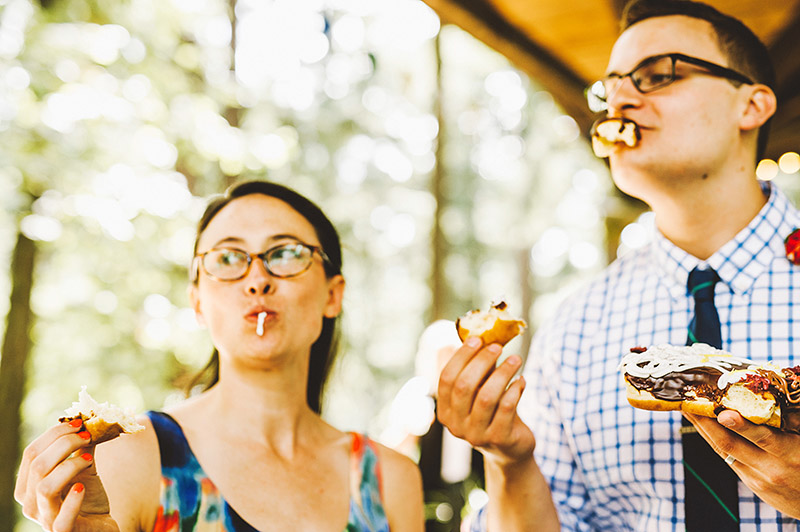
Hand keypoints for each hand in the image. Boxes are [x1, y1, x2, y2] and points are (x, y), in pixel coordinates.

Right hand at [15, 420, 120, 531]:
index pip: (31, 453)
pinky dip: (72, 501)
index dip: (54, 434)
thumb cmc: (88, 499)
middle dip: (64, 444)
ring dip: (70, 466)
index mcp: (29, 486)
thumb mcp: (85, 469)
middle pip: (38, 466)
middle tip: (88, 436)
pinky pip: (62, 518)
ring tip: (89, 459)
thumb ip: (83, 448)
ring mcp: (46, 520)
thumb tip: (90, 419)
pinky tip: (83, 487)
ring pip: (45, 487)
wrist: (100, 528)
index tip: (79, 423)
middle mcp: (31, 504)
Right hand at [437, 337, 534, 466]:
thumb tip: (470, 334)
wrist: (510, 449)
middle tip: (498, 346)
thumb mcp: (479, 391)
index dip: (461, 356)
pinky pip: (507, 408)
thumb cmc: (492, 412)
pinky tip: (522, 380)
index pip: (446, 379)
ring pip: (487, 397)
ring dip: (502, 373)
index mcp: (445, 411)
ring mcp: (476, 435)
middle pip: (464, 386)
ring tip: (516, 359)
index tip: (478, 339)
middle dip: (482, 361)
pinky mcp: (499, 439)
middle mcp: (455, 426)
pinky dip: (515, 389)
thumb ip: (473, 369)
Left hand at [686, 411, 799, 518]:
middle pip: (730, 444)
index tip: (723, 412)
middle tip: (689, 402)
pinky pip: (727, 458)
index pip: (763, 438)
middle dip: (706, 422)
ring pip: (723, 450)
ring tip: (687, 407)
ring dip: (702, 428)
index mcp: (792, 455)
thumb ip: (792, 422)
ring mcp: (758, 478)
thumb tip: (772, 397)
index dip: (741, 425)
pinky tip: (701, 424)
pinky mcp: (751, 483)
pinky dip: (712, 439)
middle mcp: (771, 468)